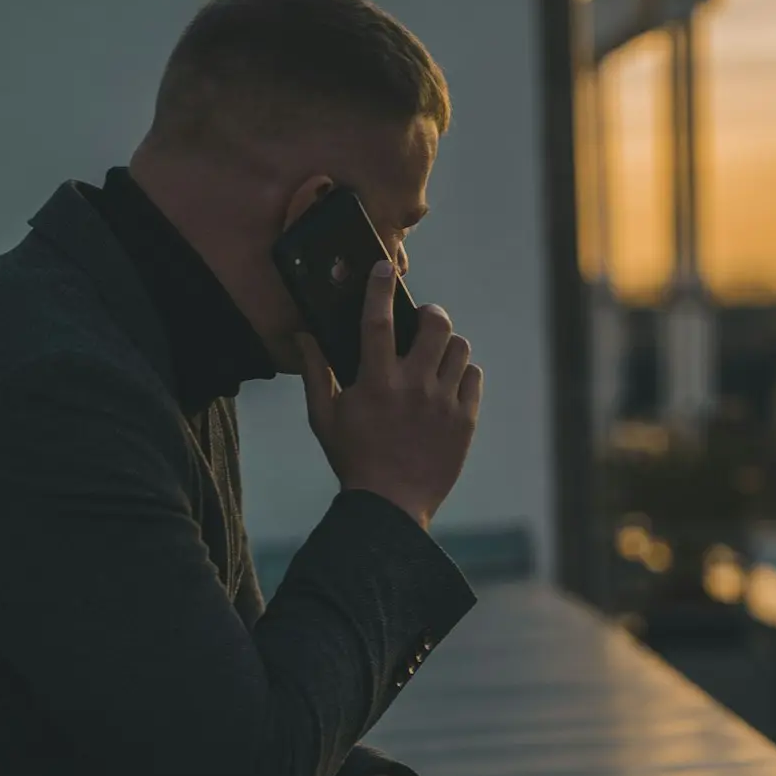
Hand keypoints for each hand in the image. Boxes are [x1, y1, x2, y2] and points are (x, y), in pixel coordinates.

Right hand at [299, 260, 482, 530]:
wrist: (390, 507)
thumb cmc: (352, 460)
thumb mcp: (324, 418)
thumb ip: (315, 372)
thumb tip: (302, 335)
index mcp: (375, 383)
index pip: (378, 321)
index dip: (380, 289)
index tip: (383, 268)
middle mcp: (413, 388)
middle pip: (435, 325)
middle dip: (429, 314)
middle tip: (422, 321)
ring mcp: (442, 404)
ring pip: (459, 348)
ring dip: (446, 345)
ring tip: (434, 356)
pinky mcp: (464, 421)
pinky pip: (473, 377)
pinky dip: (462, 373)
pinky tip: (447, 383)